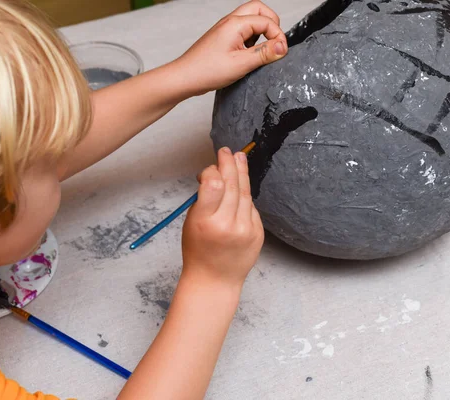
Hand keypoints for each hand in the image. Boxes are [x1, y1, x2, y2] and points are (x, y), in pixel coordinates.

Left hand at [175, 0, 287, 95]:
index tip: (281, 52)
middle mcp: (230, 21)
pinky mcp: (223, 38)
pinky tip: (248, 55)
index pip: (267, 21)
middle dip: (272, 24)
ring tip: (261, 50)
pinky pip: (243, 30)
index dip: (278, 36)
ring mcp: (226, 28)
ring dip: (261, 31)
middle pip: (259, 10)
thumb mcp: (241, 64)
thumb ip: (264, 54)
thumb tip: (282, 46)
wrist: (185, 78)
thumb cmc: (206, 71)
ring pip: (251, 19)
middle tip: (275, 43)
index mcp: (235, 24)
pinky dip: (251, 38)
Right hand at [182, 147, 264, 287]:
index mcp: (205, 221)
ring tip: (239, 159)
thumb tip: (214, 173)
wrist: (215, 280)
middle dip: (230, 164)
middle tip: (228, 151)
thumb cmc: (198, 250)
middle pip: (232, 185)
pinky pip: (251, 208)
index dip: (213, 170)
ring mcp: (246, 229)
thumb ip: (203, 198)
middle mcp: (227, 224)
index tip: (211, 166)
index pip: (213, 184)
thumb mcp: (191, 222)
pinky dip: (245, 198)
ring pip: (245, 193)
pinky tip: (240, 190)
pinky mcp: (258, 233)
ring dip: (241, 174)